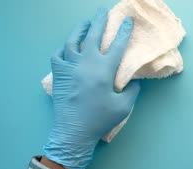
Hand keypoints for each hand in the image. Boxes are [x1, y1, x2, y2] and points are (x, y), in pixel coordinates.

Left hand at [44, 8, 140, 168]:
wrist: (74, 131)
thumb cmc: (100, 119)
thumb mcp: (123, 106)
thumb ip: (132, 90)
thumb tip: (133, 80)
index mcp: (103, 70)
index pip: (117, 45)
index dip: (124, 32)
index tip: (127, 20)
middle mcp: (86, 63)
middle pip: (93, 35)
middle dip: (100, 21)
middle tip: (104, 11)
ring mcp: (70, 67)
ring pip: (72, 40)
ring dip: (80, 29)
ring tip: (86, 23)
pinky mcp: (59, 74)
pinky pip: (58, 54)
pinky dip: (64, 47)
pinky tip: (68, 46)